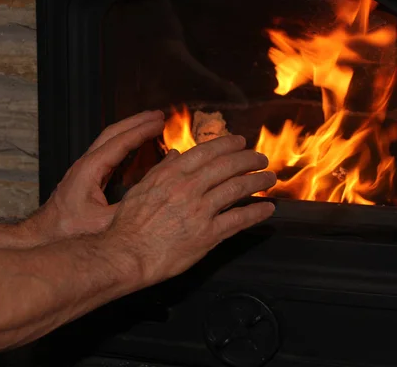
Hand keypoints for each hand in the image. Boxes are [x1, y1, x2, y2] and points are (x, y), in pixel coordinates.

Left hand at [25, 110, 165, 242]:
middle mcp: (85, 164)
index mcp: (89, 169)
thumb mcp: (102, 222)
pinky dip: (125, 145)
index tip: (159, 122)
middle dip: (137, 122)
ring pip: (109, 140)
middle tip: (159, 115)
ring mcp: (85, 169)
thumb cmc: (66, 230)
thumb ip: (128, 207)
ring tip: (151, 125)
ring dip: (131, 130)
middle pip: (113, 132)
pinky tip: (136, 148)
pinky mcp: (86, 177)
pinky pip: (109, 153)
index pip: (120, 142)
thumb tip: (153, 195)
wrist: (42, 235)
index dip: (142, 131)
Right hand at [102, 135, 276, 285]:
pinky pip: (238, 219)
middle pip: (227, 166)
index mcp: (171, 174)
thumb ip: (161, 170)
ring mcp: (200, 210)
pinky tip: (267, 209)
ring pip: (237, 189)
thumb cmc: (129, 225)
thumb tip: (176, 155)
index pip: (207, 151)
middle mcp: (188, 188)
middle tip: (261, 159)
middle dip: (249, 160)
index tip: (241, 142)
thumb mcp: (140, 189)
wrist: (127, 254)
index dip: (228, 145)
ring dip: (257, 182)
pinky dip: (256, 213)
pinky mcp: (208, 234)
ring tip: (269, 178)